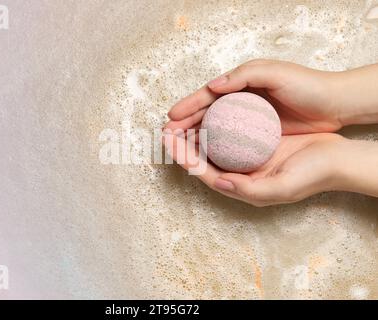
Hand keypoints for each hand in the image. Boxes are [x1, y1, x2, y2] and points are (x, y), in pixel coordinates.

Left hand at [163, 131, 343, 206]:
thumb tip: (220, 183)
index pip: (203, 173)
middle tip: (166, 129)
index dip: (183, 158)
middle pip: (203, 159)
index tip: (167, 141)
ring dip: (194, 133)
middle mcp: (240, 173)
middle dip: (182, 145)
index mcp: (241, 186)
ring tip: (179, 120)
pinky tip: (209, 112)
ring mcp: (246, 158)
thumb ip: (249, 190)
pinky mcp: (255, 142)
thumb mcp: (281, 188)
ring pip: (213, 145)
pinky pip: (229, 133)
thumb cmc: (312, 175)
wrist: (337, 159)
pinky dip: (215, 124)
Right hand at [166, 59, 342, 134]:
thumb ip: (243, 75)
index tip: (170, 118)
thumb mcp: (275, 73)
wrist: (334, 104)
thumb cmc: (306, 85)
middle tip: (167, 136)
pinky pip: (230, 142)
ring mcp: (248, 122)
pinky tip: (205, 154)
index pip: (207, 97)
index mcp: (240, 85)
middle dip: (184, 125)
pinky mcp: (257, 136)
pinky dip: (216, 147)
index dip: (187, 107)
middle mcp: (240, 104)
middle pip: (206, 115)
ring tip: (178, 146)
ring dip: (195, 137)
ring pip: (215, 130)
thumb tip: (213, 86)